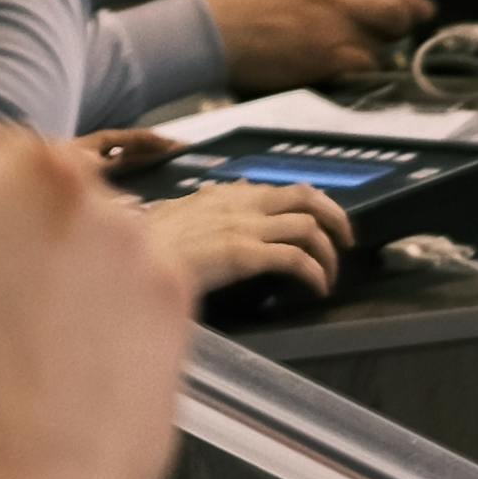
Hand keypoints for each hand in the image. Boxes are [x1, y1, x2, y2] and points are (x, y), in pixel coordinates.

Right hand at [129, 182, 352, 319]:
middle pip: (307, 196)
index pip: (279, 189)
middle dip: (335, 216)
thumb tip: (204, 202)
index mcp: (225, 195)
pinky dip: (315, 273)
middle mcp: (240, 204)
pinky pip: (296, 259)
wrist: (130, 258)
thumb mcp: (172, 216)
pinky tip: (317, 289)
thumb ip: (197, 209)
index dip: (310, 204)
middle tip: (347, 239)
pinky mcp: (244, 253)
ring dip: (329, 253)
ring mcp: (244, 227)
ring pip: (309, 227)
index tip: (320, 222)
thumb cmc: (144, 244)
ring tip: (331, 275)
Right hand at [208, 0, 423, 93]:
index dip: (406, 2)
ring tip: (365, 57)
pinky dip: (362, 74)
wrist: (213, 31)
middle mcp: (342, 6)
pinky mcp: (327, 66)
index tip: (422, 9)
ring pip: (381, 50)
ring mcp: (338, 38)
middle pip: (395, 18)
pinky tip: (354, 75)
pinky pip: (361, 72)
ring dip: (378, 54)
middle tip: (401, 34)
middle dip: (403, 25)